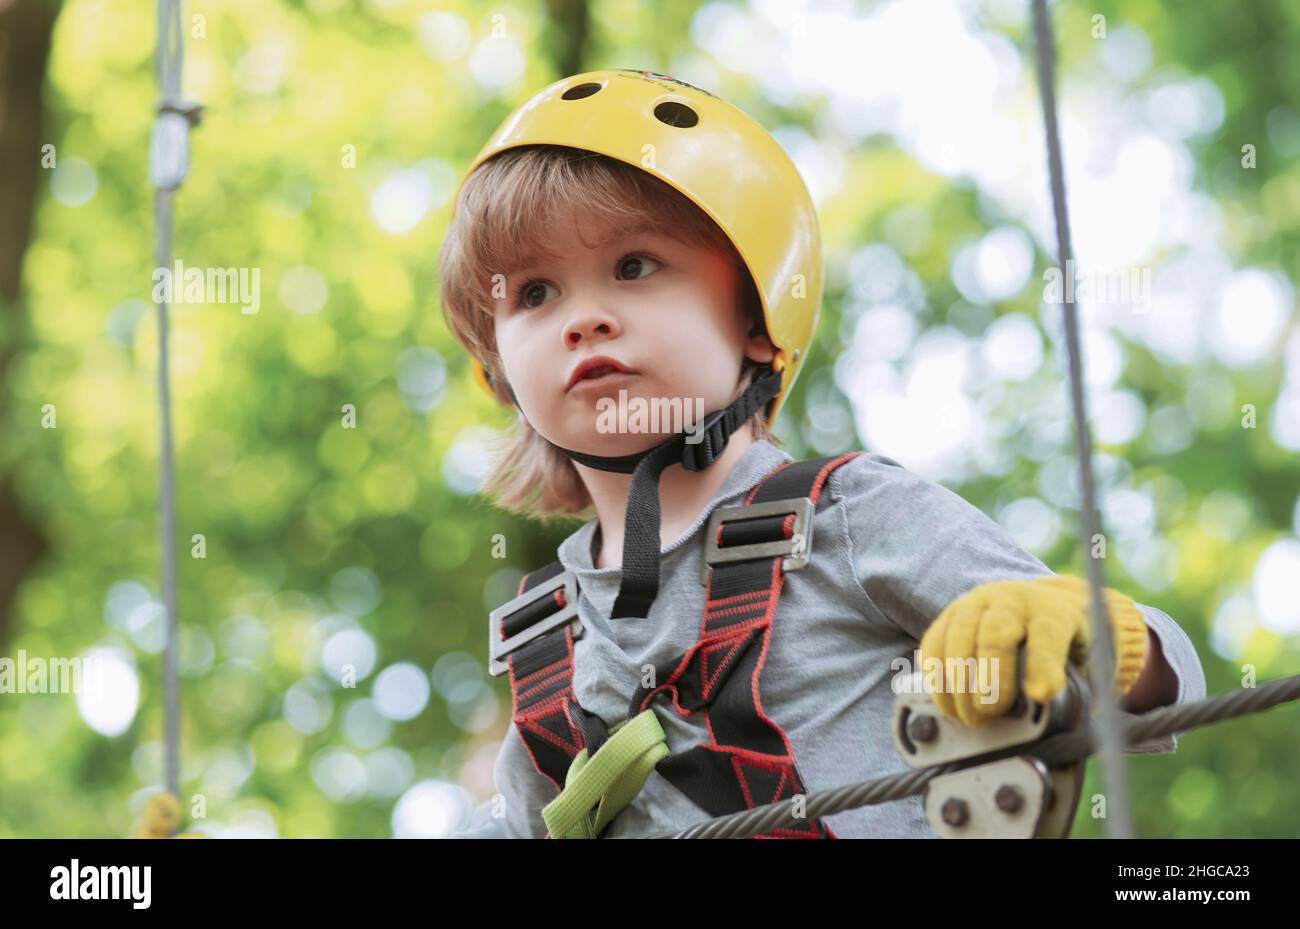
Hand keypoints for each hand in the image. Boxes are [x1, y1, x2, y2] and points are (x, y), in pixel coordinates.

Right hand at [917, 574, 1148, 728]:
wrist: (1041, 603)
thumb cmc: (1064, 643)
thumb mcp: (1086, 660)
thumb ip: (1079, 690)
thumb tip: (1065, 729)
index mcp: (1054, 610)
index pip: (1047, 633)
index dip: (1042, 664)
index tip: (1041, 695)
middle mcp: (1013, 599)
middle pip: (996, 633)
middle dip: (991, 678)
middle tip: (990, 714)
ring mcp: (977, 602)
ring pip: (958, 636)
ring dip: (958, 683)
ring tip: (968, 717)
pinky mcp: (950, 613)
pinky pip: (934, 642)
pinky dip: (937, 676)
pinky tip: (948, 703)